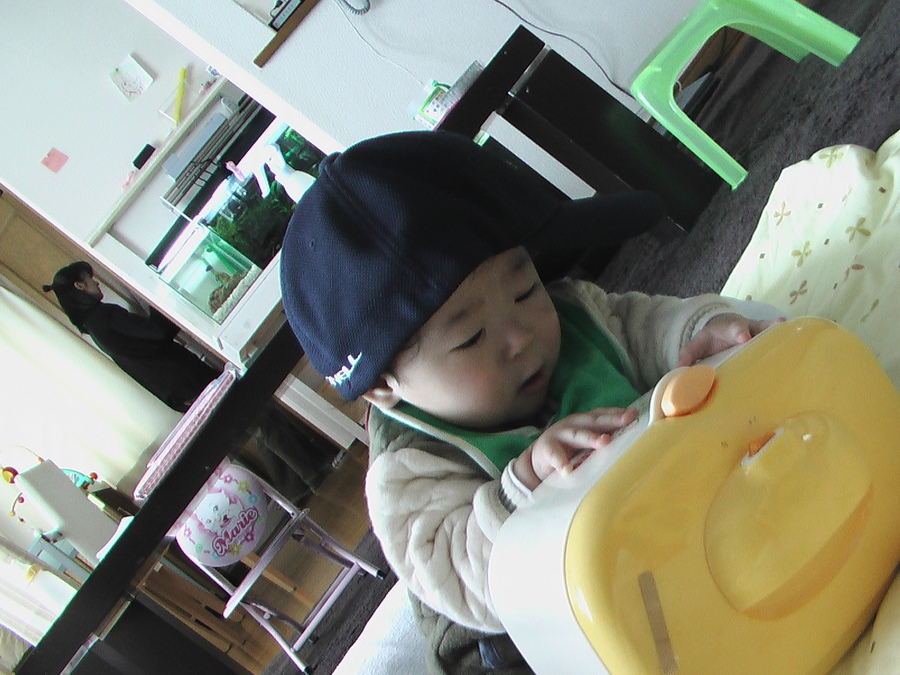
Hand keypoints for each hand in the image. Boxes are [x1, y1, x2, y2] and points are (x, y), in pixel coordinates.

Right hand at [513, 407, 636, 489]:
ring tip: (604, 442)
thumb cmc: (568, 450)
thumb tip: (634, 444)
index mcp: (584, 422)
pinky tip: (567, 470)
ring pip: (576, 435)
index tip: (634, 414)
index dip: (618, 413)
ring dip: (590, 437)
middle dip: (611, 420)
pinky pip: (555, 456)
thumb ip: (602, 439)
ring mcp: (559, 435)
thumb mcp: (584, 442)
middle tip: (627, 420)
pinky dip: (561, 462)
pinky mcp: (546, 450)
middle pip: (593, 421)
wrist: (538, 458)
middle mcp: (573, 424)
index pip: (603, 415)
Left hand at [677, 313, 783, 366]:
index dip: (739, 332)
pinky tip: (803, 344)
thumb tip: (677, 370)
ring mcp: (760, 333)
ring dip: (780, 331)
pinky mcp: (769, 341)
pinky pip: (780, 339)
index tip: (743, 337)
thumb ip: (688, 355)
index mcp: (728, 329)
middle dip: (763, 330)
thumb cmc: (710, 340)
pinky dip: (789, 340)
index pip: (733, 329)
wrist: (723, 330)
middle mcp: (747, 328)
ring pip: (772, 330)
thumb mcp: (697, 345)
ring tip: (790, 329)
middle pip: (757, 327)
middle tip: (776, 336)